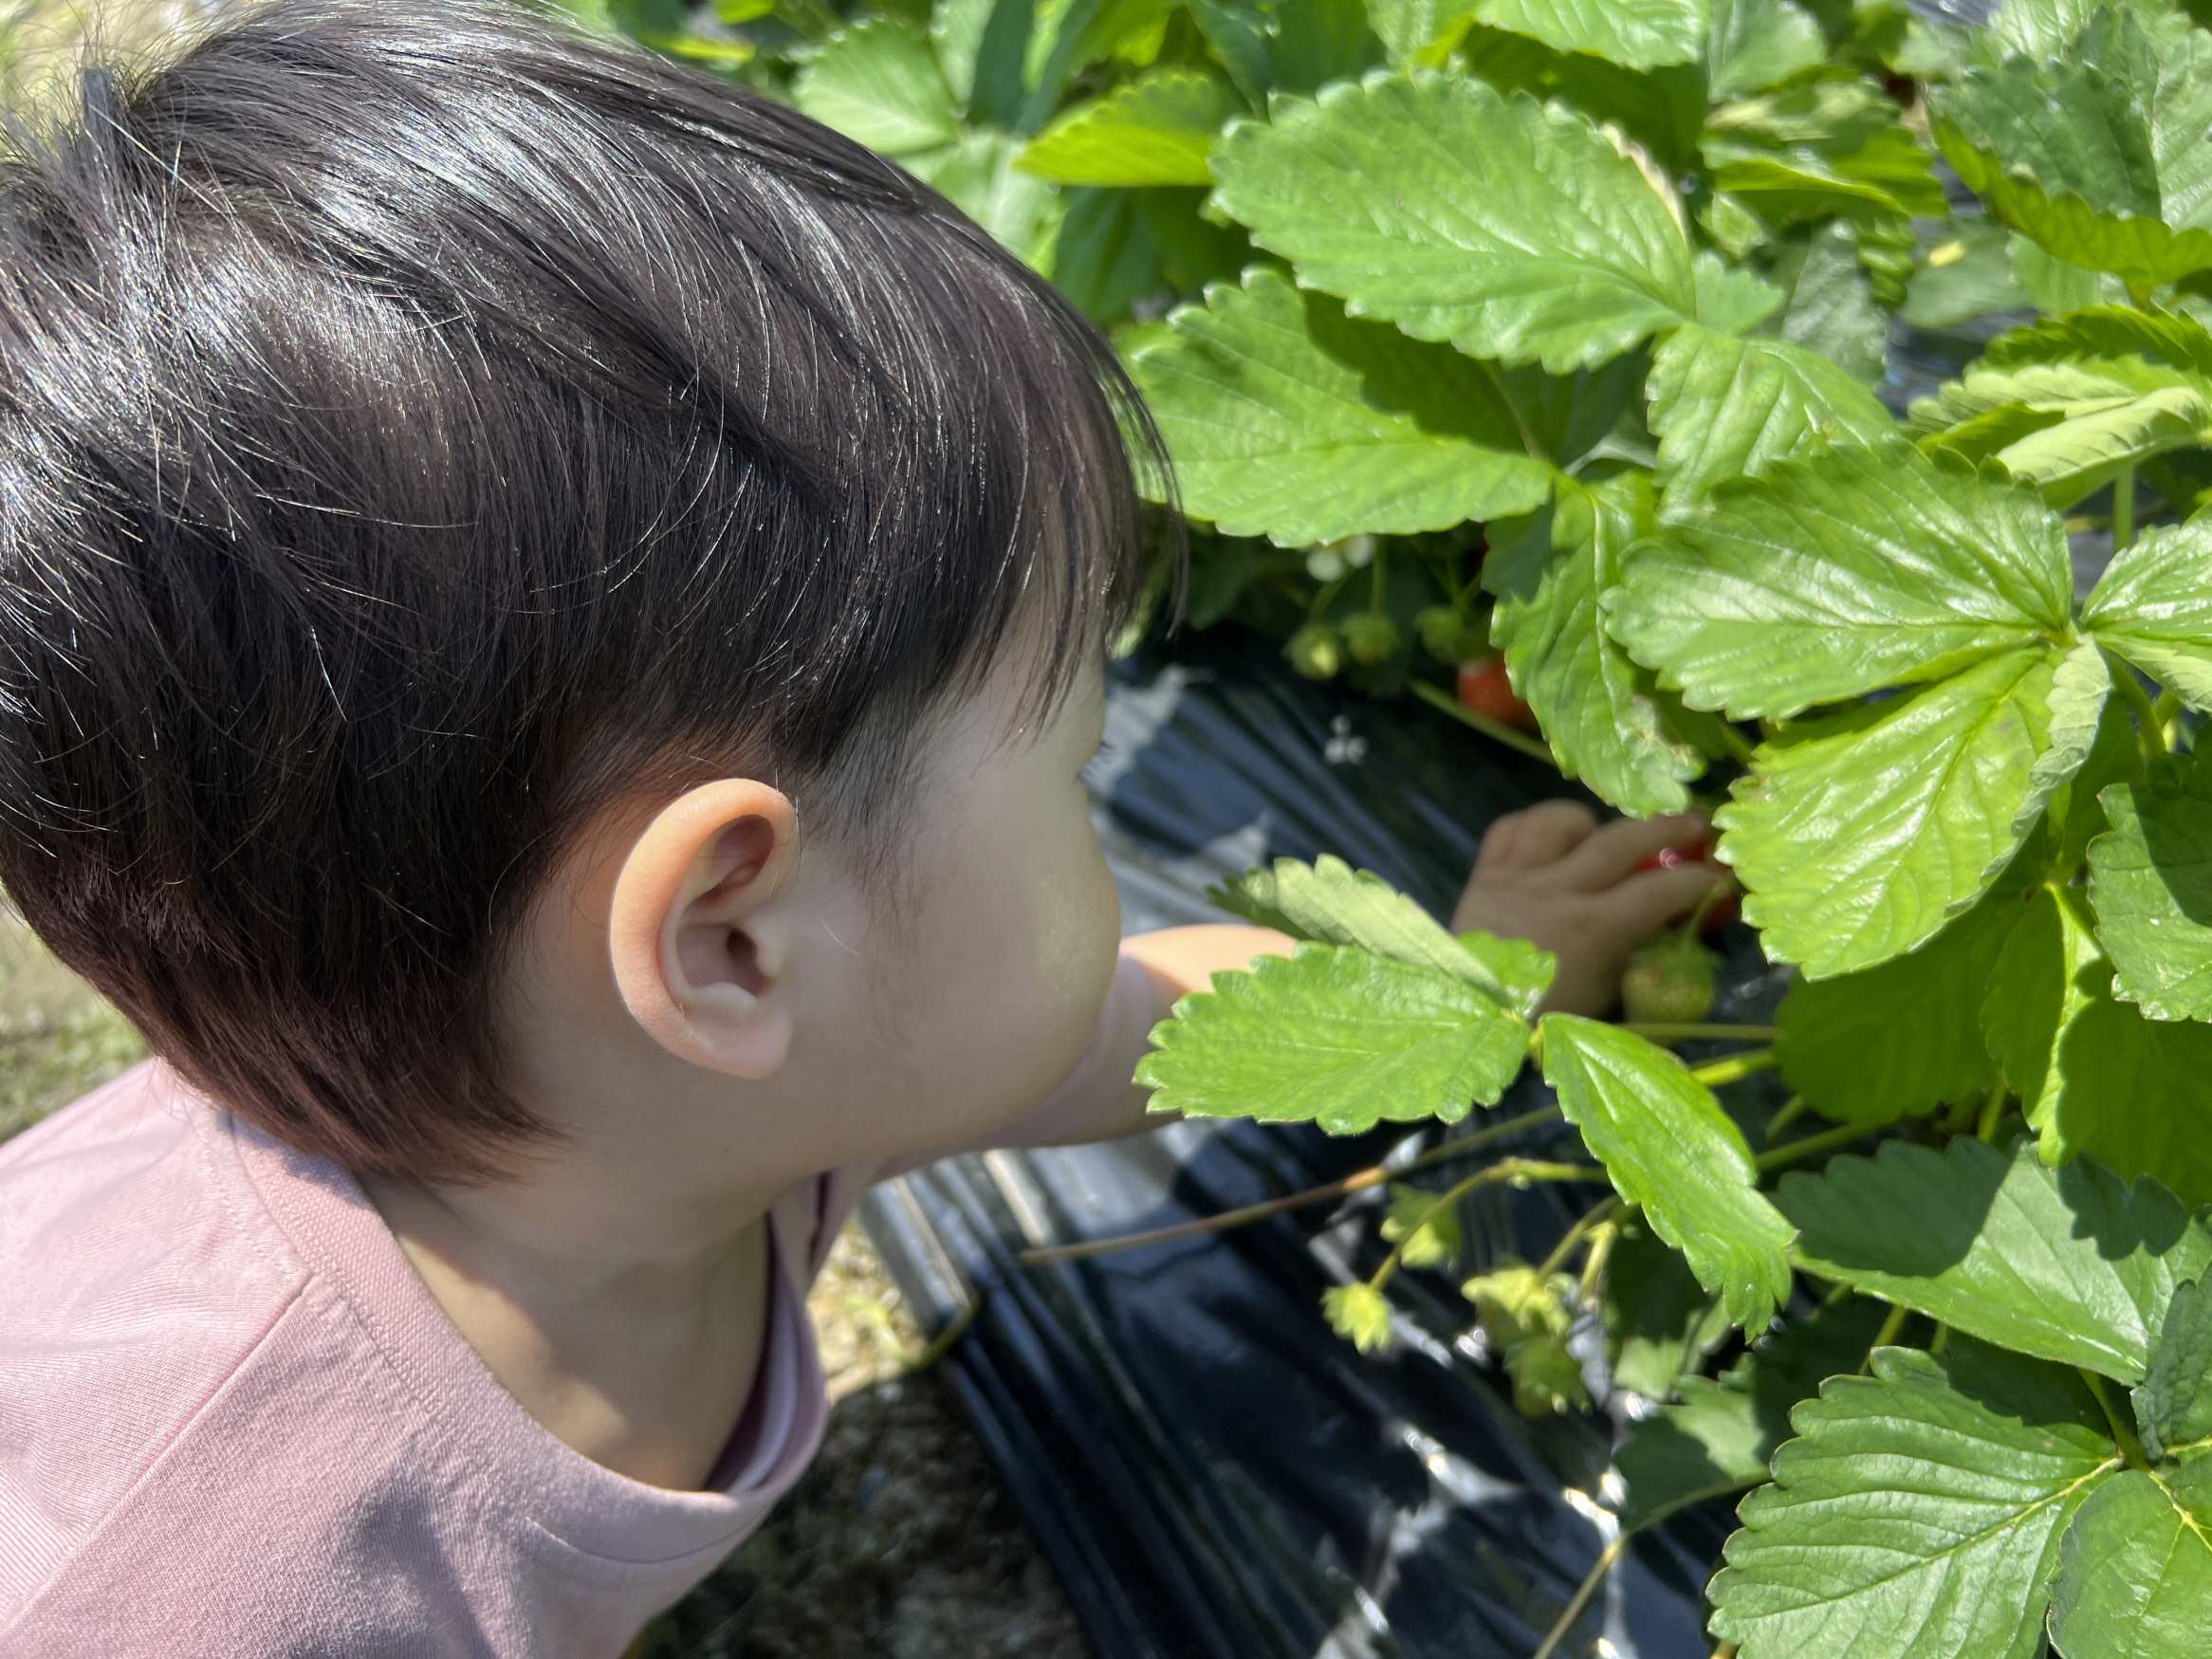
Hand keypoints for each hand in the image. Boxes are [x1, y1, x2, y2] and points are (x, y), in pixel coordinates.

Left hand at [1452, 802, 1726, 1017]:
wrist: (1470, 1015)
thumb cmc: (1542, 1013)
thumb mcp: (1603, 991)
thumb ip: (1633, 951)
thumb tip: (1666, 921)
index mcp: (1592, 929)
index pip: (1658, 892)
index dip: (1696, 880)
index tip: (1718, 875)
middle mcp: (1557, 891)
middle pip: (1619, 842)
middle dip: (1665, 829)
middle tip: (1694, 825)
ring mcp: (1518, 877)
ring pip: (1559, 822)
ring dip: (1590, 822)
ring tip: (1602, 834)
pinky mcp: (1484, 872)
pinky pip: (1510, 829)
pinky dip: (1533, 826)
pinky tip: (1550, 839)